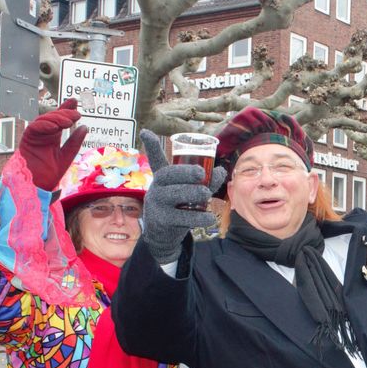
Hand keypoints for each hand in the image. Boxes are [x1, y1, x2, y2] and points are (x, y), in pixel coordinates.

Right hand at [18, 99, 87, 189]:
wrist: (36, 187)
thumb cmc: (48, 175)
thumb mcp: (66, 156)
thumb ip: (74, 142)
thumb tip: (84, 127)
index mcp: (53, 138)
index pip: (60, 120)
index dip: (66, 109)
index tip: (75, 101)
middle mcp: (44, 135)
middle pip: (53, 118)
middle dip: (65, 114)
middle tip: (76, 114)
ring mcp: (35, 136)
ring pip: (44, 120)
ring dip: (57, 118)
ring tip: (68, 121)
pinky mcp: (27, 140)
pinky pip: (34, 128)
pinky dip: (44, 125)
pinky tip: (55, 126)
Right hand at [139, 130, 225, 264]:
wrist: (163, 235)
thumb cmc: (178, 208)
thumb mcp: (189, 192)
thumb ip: (206, 181)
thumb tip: (221, 170)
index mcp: (162, 178)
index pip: (155, 159)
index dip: (150, 145)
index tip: (145, 131)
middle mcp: (156, 188)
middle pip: (167, 175)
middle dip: (185, 172)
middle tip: (202, 175)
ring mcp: (157, 204)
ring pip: (174, 194)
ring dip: (193, 194)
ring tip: (206, 195)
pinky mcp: (162, 221)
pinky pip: (181, 217)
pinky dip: (198, 217)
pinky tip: (210, 218)